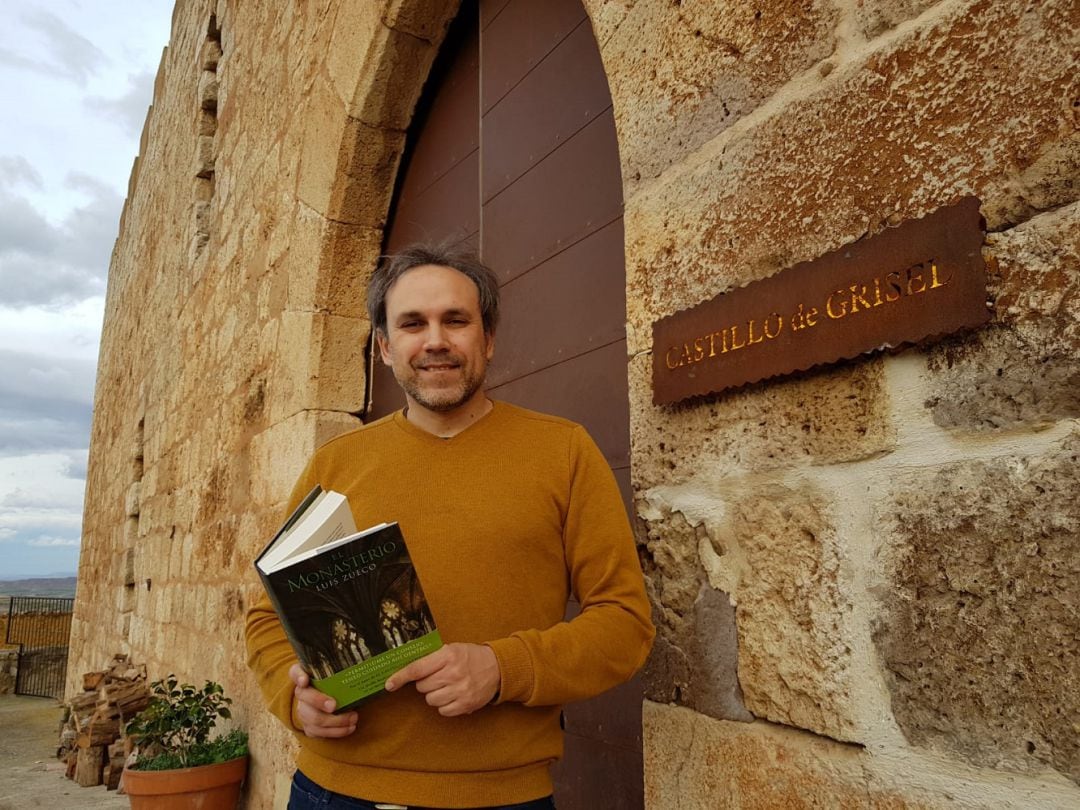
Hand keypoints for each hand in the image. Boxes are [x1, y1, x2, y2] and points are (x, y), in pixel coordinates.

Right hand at [289, 663, 357, 737]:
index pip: (295, 672)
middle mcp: (301, 693)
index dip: (299, 676)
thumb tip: (364, 664)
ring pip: (313, 719)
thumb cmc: (335, 685)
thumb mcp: (336, 675)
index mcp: (305, 676)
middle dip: (319, 701)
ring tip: (353, 717)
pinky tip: (350, 727)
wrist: (326, 704)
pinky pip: (320, 732)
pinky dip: (337, 731)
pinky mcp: (309, 727)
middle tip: (334, 705)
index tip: (305, 680)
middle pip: (304, 697)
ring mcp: (303, 711)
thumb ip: (342, 668)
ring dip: (335, 720)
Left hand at [385, 643, 499, 716]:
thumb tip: (406, 671)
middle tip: (438, 677)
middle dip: (425, 684)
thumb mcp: (452, 649)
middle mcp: (453, 673)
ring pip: (431, 700)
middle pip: (422, 687)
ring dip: (435, 695)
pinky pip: (443, 711)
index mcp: (448, 656)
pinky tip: (454, 695)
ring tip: (447, 686)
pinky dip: (445, 705)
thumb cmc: (470, 657)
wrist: (497, 667)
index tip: (389, 684)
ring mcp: (460, 690)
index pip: (417, 669)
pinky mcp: (466, 704)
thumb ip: (432, 658)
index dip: (400, 677)